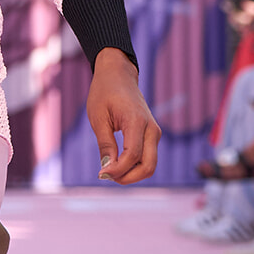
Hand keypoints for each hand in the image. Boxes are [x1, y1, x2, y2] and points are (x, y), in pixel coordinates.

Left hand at [87, 49, 160, 184]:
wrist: (118, 75)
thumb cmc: (104, 93)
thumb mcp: (98, 118)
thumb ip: (105, 144)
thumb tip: (107, 168)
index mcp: (137, 121)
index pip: (133, 156)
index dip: (117, 170)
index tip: (101, 173)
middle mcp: (152, 129)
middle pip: (148, 167)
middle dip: (127, 178)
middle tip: (106, 175)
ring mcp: (155, 132)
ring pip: (150, 166)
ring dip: (131, 175)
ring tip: (109, 170)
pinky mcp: (152, 135)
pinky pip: (148, 158)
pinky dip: (134, 167)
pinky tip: (117, 164)